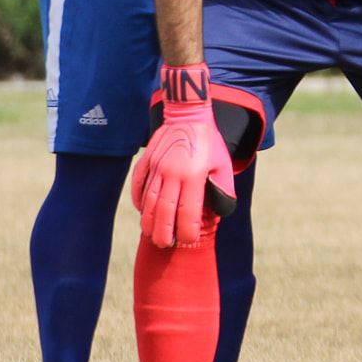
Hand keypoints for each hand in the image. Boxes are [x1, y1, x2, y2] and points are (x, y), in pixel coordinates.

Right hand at [131, 63, 236, 248]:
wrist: (189, 116)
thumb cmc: (210, 144)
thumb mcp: (223, 164)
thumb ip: (222, 188)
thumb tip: (220, 212)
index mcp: (195, 175)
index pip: (188, 211)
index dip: (185, 230)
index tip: (185, 241)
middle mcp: (173, 173)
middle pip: (164, 210)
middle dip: (163, 232)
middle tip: (163, 245)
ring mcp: (157, 167)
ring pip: (148, 201)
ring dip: (148, 221)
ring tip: (151, 235)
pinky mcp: (146, 161)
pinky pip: (138, 185)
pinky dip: (138, 201)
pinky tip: (142, 213)